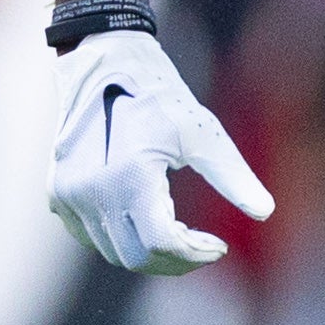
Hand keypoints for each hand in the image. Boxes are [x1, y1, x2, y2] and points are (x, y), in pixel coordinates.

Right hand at [49, 29, 274, 273]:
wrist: (104, 63)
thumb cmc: (159, 95)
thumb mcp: (203, 132)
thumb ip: (232, 175)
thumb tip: (266, 212)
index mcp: (127, 176)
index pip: (160, 244)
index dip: (194, 254)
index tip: (219, 247)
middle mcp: (90, 192)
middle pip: (136, 257)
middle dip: (176, 260)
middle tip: (203, 246)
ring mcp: (69, 195)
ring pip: (113, 252)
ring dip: (150, 253)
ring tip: (181, 233)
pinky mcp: (58, 195)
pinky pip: (93, 237)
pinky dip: (124, 239)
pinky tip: (149, 220)